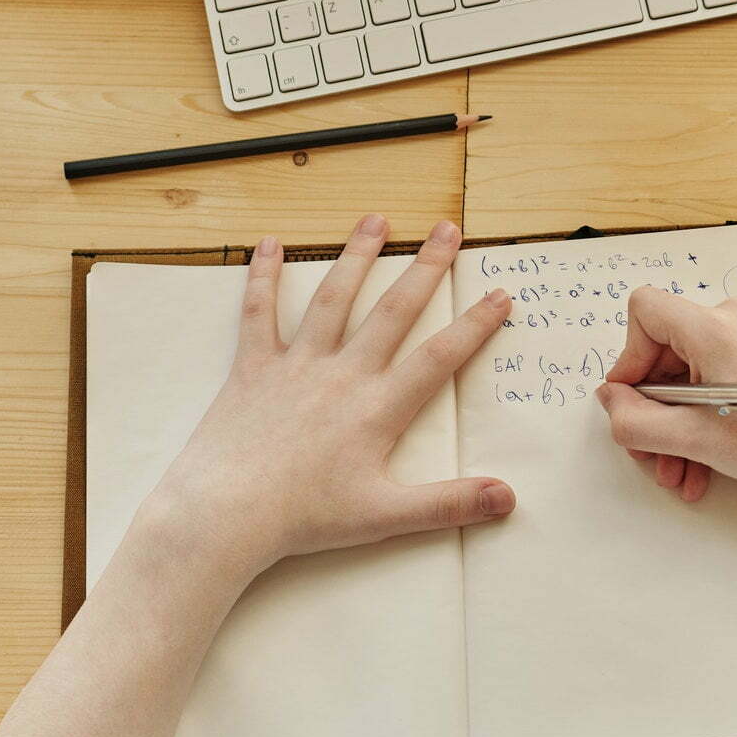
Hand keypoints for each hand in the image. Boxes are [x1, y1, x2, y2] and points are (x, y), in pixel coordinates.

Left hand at [144, 215, 514, 594]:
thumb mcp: (385, 517)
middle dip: (425, 268)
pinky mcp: (255, 365)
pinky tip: (268, 243)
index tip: (499, 294)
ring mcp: (297, 364)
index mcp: (377, 408)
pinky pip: (259, 313)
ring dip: (357, 256)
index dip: (473, 325)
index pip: (438, 358)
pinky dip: (263, 277)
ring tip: (377, 219)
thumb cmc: (305, 517)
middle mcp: (343, 373)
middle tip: (447, 229)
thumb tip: (507, 497)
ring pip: (333, 298)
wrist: (228, 513)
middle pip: (393, 311)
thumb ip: (449, 503)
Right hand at [597, 286, 736, 519]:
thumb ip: (636, 420)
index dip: (629, 356)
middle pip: (666, 350)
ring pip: (690, 373)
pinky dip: (703, 418)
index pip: (645, 311)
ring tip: (680, 471)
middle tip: (652, 452)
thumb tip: (611, 400)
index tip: (631, 400)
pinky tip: (702, 466)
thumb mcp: (693, 437)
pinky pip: (716, 379)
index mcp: (714, 327)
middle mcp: (734, 320)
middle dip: (654, 407)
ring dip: (677, 424)